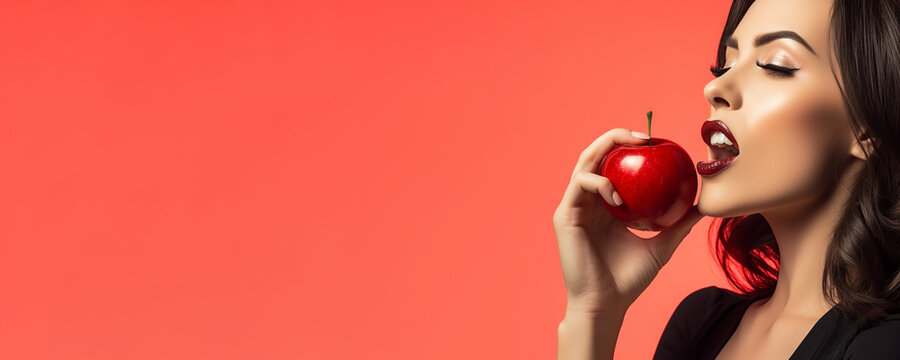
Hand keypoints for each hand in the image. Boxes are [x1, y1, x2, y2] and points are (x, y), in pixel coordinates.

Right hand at [553, 128, 704, 316]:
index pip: (613, 164)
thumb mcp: (661, 246)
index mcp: (604, 204)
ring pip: (584, 163)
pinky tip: (618, 197)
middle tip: (646, 137)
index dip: (629, 146)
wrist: (605, 304)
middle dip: (617, 137)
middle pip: (595, 155)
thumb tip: (704, 205)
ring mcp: (573, 206)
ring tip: (634, 149)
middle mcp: (586, 200)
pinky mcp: (564, 215)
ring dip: (607, 149)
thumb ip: (678, 224)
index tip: (656, 143)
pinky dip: (600, 183)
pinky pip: (580, 184)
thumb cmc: (629, 280)